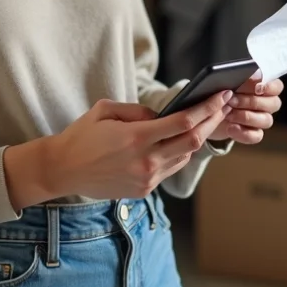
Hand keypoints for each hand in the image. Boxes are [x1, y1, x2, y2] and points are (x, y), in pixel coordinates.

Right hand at [3, 91, 230, 208]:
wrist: (62, 170)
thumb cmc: (82, 135)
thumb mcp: (106, 110)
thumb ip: (139, 111)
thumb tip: (163, 115)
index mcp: (136, 137)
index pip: (183, 122)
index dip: (207, 108)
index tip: (221, 96)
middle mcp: (145, 161)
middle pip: (193, 141)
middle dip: (213, 121)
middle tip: (223, 106)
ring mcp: (146, 179)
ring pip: (184, 157)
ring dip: (197, 138)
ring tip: (206, 121)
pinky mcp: (143, 190)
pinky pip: (169, 169)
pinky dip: (179, 154)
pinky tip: (181, 141)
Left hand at [208, 72, 282, 144]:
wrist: (209, 112)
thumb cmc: (221, 92)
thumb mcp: (225, 83)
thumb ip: (236, 79)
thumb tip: (242, 78)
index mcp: (265, 87)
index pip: (277, 87)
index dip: (270, 87)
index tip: (257, 88)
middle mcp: (267, 104)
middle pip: (273, 104)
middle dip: (251, 102)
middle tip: (232, 100)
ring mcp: (262, 120)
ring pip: (266, 120)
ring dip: (247, 116)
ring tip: (228, 114)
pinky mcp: (253, 134)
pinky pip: (256, 136)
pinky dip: (243, 133)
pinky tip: (230, 128)